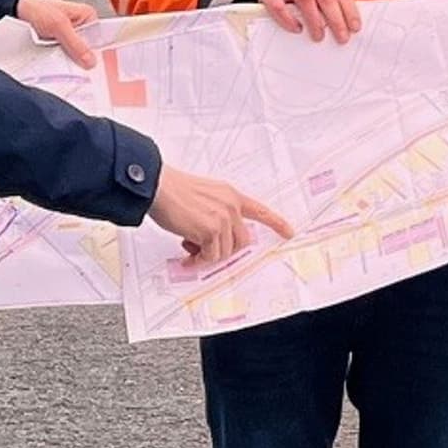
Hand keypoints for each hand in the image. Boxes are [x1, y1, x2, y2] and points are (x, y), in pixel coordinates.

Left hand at [13, 0, 104, 67]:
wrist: (16, 10)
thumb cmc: (37, 8)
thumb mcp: (59, 26)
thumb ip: (75, 44)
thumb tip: (90, 60)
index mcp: (87, 16)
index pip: (99, 39)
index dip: (96, 53)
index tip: (91, 65)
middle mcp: (81, 25)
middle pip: (87, 48)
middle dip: (80, 57)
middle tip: (75, 65)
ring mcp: (70, 35)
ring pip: (75, 53)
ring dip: (68, 59)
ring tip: (61, 60)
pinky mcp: (60, 42)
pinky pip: (65, 54)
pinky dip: (60, 58)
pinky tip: (56, 60)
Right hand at [151, 166, 292, 263]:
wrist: (158, 186)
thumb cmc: (173, 191)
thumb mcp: (205, 196)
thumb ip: (217, 212)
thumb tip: (215, 238)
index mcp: (231, 195)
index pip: (261, 210)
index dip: (277, 223)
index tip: (289, 232)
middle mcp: (231, 206)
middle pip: (242, 241)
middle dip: (224, 250)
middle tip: (202, 249)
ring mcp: (223, 218)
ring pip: (225, 252)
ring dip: (206, 255)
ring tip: (189, 247)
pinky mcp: (211, 231)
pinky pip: (210, 257)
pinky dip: (198, 261)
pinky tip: (187, 255)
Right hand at [257, 0, 360, 42]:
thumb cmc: (305, 1)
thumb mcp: (321, 0)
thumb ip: (335, 7)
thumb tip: (353, 27)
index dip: (350, 11)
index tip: (355, 28)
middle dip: (336, 19)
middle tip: (341, 37)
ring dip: (315, 20)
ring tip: (319, 36)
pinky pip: (279, 5)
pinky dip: (289, 19)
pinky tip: (297, 29)